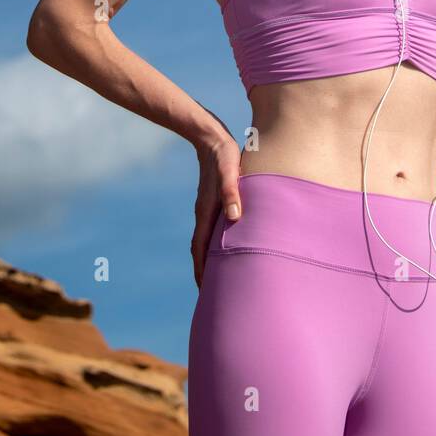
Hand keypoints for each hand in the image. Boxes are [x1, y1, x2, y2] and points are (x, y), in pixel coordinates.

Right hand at [191, 131, 242, 287]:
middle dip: (205, 273)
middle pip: (201, 251)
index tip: (206, 293)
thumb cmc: (224, 155)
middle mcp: (204, 214)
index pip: (201, 250)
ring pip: (206, 242)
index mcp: (206, 212)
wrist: (210, 138)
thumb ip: (231, 192)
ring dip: (210, 261)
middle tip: (212, 296)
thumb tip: (235, 217)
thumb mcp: (230, 171)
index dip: (203, 271)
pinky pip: (212, 231)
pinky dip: (215, 246)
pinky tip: (226, 248)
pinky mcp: (214, 203)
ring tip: (219, 279)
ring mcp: (207, 209)